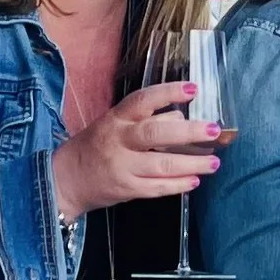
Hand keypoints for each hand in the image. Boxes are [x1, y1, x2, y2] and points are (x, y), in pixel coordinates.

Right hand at [52, 81, 215, 220]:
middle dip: (189, 132)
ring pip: (161, 164)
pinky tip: (195, 180)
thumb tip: (182, 116)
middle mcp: (118, 140)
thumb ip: (148, 119)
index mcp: (116, 118)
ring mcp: (122, 166)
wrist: (65, 180)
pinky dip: (178, 185)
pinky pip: (156, 187)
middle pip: (156, 133)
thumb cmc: (96, 147)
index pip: (142, 100)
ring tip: (214, 162)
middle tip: (214, 130)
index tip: (193, 89)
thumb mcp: (115, 125)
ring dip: (192, 163)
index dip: (168, 93)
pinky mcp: (126, 189)